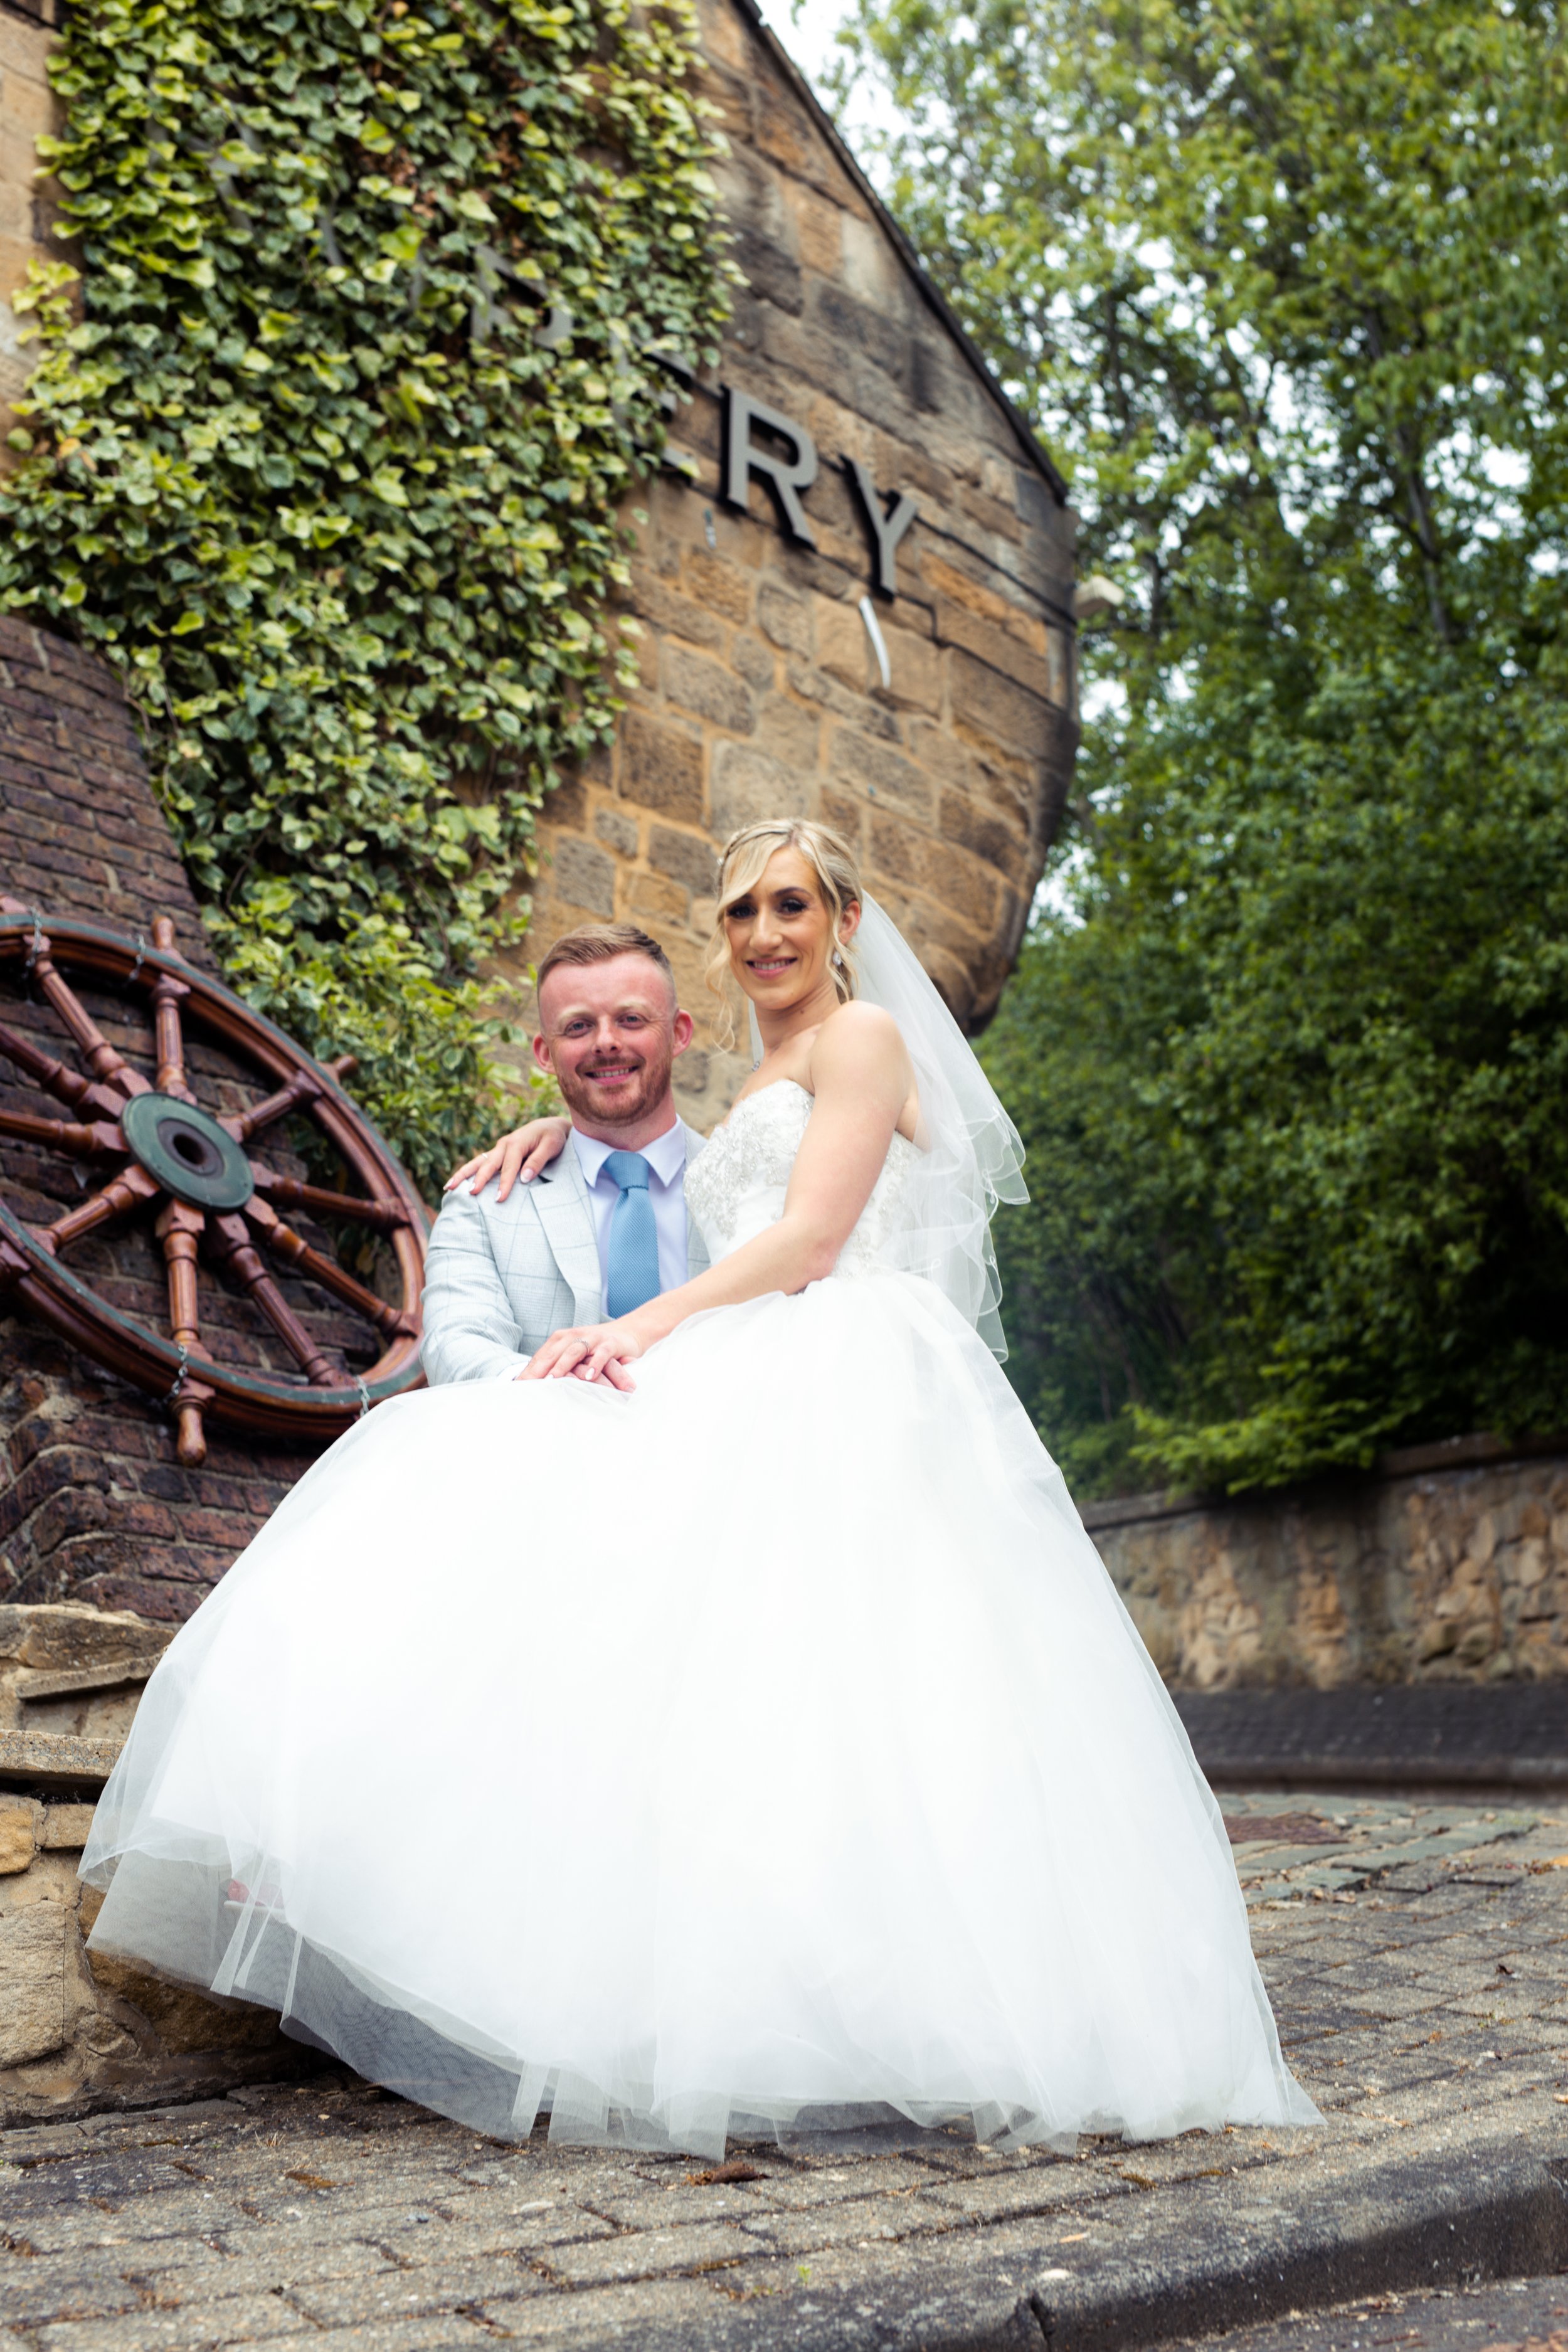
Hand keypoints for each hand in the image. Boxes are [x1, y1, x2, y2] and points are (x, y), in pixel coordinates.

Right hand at [446, 1114, 570, 1201]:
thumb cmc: (553, 1137)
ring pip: (477, 1162)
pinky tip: (456, 1183)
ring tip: (448, 1187)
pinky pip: (479, 1163)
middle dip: (479, 1179)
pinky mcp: (497, 1153)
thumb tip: (524, 1177)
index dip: (504, 1184)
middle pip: (488, 1164)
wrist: (551, 1125)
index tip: (499, 1199)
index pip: (509, 1167)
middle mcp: (504, 1144)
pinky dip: (467, 1172)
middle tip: (471, 1193)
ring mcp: (498, 1148)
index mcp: (516, 1143)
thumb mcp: (551, 1146)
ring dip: (463, 1174)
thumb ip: (538, 1161)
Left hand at [517, 1319, 645, 1391]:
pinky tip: (589, 1376)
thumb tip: (533, 1386)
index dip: (528, 1372)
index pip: (541, 1357)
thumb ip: (556, 1366)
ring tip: (553, 1381)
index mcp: (561, 1339)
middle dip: (540, 1370)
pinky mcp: (610, 1342)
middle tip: (528, 1387)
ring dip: (563, 1366)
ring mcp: (592, 1338)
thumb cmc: (595, 1349)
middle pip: (553, 1353)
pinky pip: (601, 1353)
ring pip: (574, 1351)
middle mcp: (574, 1336)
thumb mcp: (574, 1356)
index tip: (516, 1388)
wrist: (627, 1332)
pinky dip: (595, 1364)